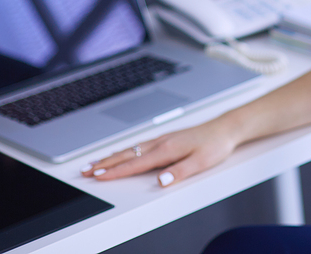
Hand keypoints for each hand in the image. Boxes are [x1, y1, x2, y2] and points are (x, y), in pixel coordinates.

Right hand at [79, 118, 238, 186]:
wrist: (226, 128)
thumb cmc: (215, 144)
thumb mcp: (201, 162)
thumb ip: (180, 172)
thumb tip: (161, 181)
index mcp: (167, 149)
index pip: (136, 163)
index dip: (116, 172)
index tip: (98, 177)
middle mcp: (161, 142)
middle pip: (127, 154)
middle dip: (105, 164)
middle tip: (85, 171)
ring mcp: (162, 139)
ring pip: (130, 149)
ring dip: (111, 157)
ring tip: (94, 164)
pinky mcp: (165, 138)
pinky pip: (138, 145)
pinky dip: (124, 150)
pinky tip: (119, 153)